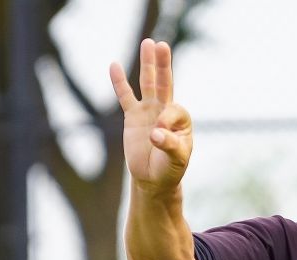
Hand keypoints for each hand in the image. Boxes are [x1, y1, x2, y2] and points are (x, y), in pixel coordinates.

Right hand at [110, 39, 191, 192]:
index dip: (167, 119)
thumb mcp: (176, 159)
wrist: (154, 179)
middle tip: (162, 45)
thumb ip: (169, 145)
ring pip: (148, 84)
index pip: (175, 109)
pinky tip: (114, 65)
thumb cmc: (170, 169)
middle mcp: (166, 111)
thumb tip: (155, 134)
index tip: (159, 135)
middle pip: (165, 83)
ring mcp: (149, 111)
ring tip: (148, 43)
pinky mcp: (133, 117)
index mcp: (182, 120)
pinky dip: (119, 82)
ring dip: (148, 65)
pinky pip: (125, 97)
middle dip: (163, 65)